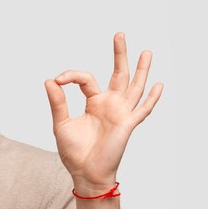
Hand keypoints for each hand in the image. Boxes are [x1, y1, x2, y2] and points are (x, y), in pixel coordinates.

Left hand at [44, 33, 162, 194]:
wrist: (85, 173)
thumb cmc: (74, 152)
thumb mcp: (61, 124)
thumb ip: (58, 103)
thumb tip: (49, 80)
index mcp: (94, 103)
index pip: (86, 79)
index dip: (71, 75)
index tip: (58, 80)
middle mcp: (109, 105)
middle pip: (118, 74)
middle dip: (120, 55)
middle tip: (119, 35)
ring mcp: (120, 113)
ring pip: (134, 87)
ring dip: (141, 70)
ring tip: (146, 52)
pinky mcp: (127, 124)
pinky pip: (142, 110)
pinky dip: (151, 98)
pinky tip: (158, 85)